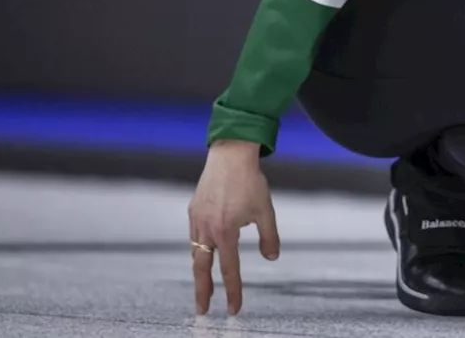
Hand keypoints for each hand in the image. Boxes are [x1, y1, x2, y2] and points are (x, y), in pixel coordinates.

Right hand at [187, 139, 279, 314]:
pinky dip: (198, 248)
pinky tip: (204, 252)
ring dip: (199, 269)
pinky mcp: (193, 209)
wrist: (230, 154)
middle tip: (202, 309)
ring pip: (195, 251)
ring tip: (203, 285)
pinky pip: (193, 235)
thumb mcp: (265, 210)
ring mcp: (197, 219)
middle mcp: (207, 228)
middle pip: (201, 267)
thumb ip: (269, 236)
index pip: (229, 269)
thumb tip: (271, 258)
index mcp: (226, 231)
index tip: (233, 308)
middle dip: (202, 290)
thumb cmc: (250, 181)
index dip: (233, 291)